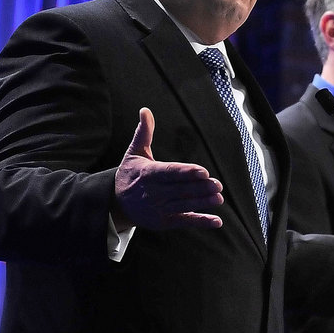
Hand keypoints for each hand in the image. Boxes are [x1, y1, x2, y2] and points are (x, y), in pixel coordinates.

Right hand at [113, 108, 223, 230]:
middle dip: (199, 188)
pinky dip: (200, 221)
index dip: (186, 172)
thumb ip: (144, 133)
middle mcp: (152, 192)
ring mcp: (158, 209)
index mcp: (148, 174)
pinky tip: (217, 221)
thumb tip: (145, 110)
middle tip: (217, 184)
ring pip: (183, 205)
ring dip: (202, 203)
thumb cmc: (130, 173)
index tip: (203, 171)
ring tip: (218, 198)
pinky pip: (184, 222)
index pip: (170, 172)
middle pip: (179, 190)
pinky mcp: (163, 222)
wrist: (114, 203)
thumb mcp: (134, 153)